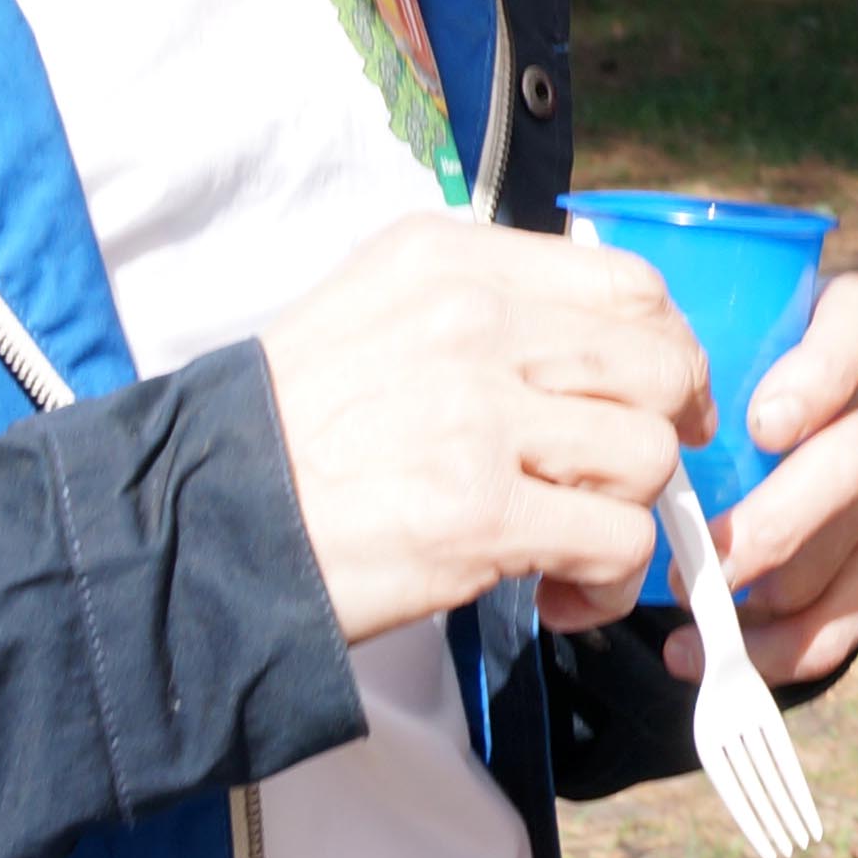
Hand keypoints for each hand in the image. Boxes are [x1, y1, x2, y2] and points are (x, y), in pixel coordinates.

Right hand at [259, 214, 710, 646]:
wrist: (189, 527)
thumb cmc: (285, 433)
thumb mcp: (373, 313)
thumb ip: (486, 306)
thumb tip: (599, 338)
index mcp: (450, 262)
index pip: (629, 284)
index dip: (668, 348)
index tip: (656, 397)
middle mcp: (473, 322)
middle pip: (659, 365)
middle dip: (666, 433)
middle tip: (627, 481)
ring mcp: (478, 416)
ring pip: (647, 455)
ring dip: (630, 517)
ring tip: (573, 548)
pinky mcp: (479, 513)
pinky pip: (616, 539)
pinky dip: (608, 582)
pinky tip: (561, 595)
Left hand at [672, 270, 857, 685]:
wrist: (682, 490)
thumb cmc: (657, 414)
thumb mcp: (647, 375)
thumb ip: (637, 371)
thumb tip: (587, 405)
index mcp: (817, 334)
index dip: (828, 369)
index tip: (761, 426)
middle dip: (784, 515)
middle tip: (708, 554)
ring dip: (778, 581)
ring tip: (691, 605)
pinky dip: (791, 642)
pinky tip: (719, 652)